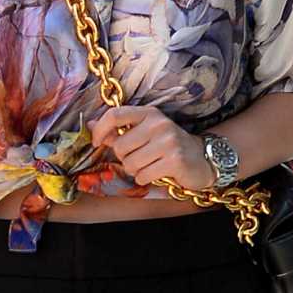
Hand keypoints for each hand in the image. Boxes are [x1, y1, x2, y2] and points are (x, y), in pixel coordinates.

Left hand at [89, 105, 215, 190]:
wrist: (202, 159)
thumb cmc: (168, 146)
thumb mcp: (146, 133)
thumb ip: (119, 130)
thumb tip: (90, 124)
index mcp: (149, 113)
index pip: (115, 115)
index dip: (100, 129)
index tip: (97, 142)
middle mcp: (158, 123)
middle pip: (120, 146)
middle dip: (124, 158)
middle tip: (139, 159)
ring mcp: (168, 141)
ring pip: (130, 164)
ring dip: (136, 171)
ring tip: (150, 166)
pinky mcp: (174, 160)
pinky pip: (143, 175)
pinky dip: (146, 179)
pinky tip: (157, 173)